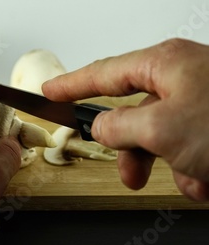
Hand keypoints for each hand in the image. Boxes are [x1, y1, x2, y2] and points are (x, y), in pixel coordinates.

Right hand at [42, 39, 208, 200]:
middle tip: (130, 173)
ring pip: (165, 135)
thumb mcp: (164, 128)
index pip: (103, 73)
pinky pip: (191, 146)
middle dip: (134, 149)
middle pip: (136, 113)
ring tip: (192, 180)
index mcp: (164, 64)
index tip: (51, 90)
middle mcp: (181, 76)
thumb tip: (101, 128)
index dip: (72, 84)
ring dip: (172, 165)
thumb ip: (121, 127)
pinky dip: (195, 167)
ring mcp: (201, 98)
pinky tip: (206, 176)